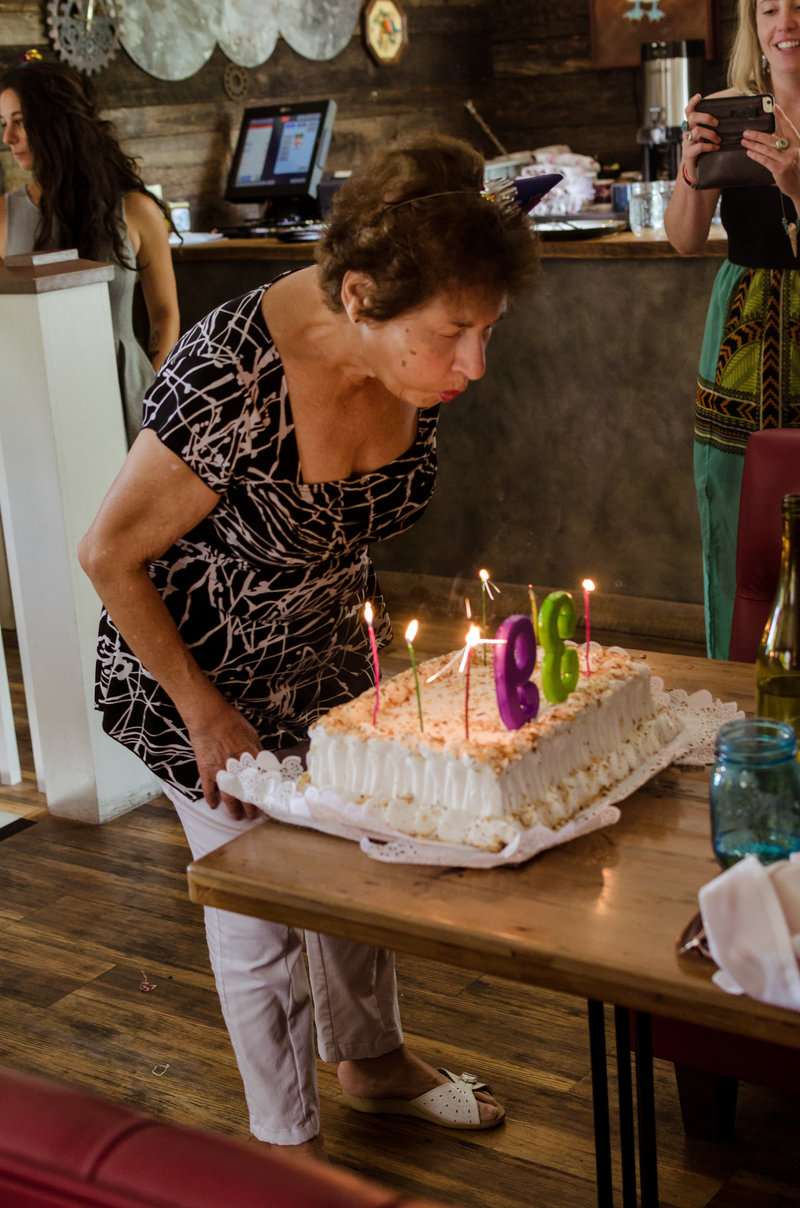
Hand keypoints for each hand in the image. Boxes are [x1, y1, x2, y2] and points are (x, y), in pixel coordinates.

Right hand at [185, 697, 264, 820]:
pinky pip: (208, 789)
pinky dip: (210, 798)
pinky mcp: (206, 771)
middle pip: (247, 794)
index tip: (269, 805)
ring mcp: (221, 772)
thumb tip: (266, 763)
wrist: (209, 718)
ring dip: (233, 809)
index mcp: (251, 761)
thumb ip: (258, 751)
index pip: (261, 785)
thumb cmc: (232, 722)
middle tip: (254, 816)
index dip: (265, 797)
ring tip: (236, 817)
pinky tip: (213, 805)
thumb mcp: (252, 734)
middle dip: (251, 808)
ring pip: (229, 796)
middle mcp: (238, 770)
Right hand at [680, 93, 720, 173]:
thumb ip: (711, 127)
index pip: (688, 111)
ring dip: (711, 134)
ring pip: (697, 131)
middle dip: (706, 117)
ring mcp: (687, 143)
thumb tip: (728, 116)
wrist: (694, 171)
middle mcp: (687, 132)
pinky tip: (716, 148)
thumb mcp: (705, 137)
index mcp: (691, 126)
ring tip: (718, 140)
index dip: (692, 103)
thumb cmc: (703, 151)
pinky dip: (710, 146)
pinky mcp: (688, 153)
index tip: (699, 96)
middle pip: (692, 117)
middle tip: (717, 123)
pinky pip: (699, 146)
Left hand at [741, 104, 799, 198]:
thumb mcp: (793, 154)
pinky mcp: (780, 169)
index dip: (781, 116)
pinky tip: (749, 153)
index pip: (788, 127)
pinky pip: (765, 160)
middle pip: (772, 138)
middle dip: (757, 135)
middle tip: (746, 132)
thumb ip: (784, 146)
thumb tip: (768, 139)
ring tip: (744, 142)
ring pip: (767, 149)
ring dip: (753, 145)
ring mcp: (787, 159)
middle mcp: (793, 149)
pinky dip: (756, 156)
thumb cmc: (795, 169)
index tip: (775, 106)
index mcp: (797, 143)